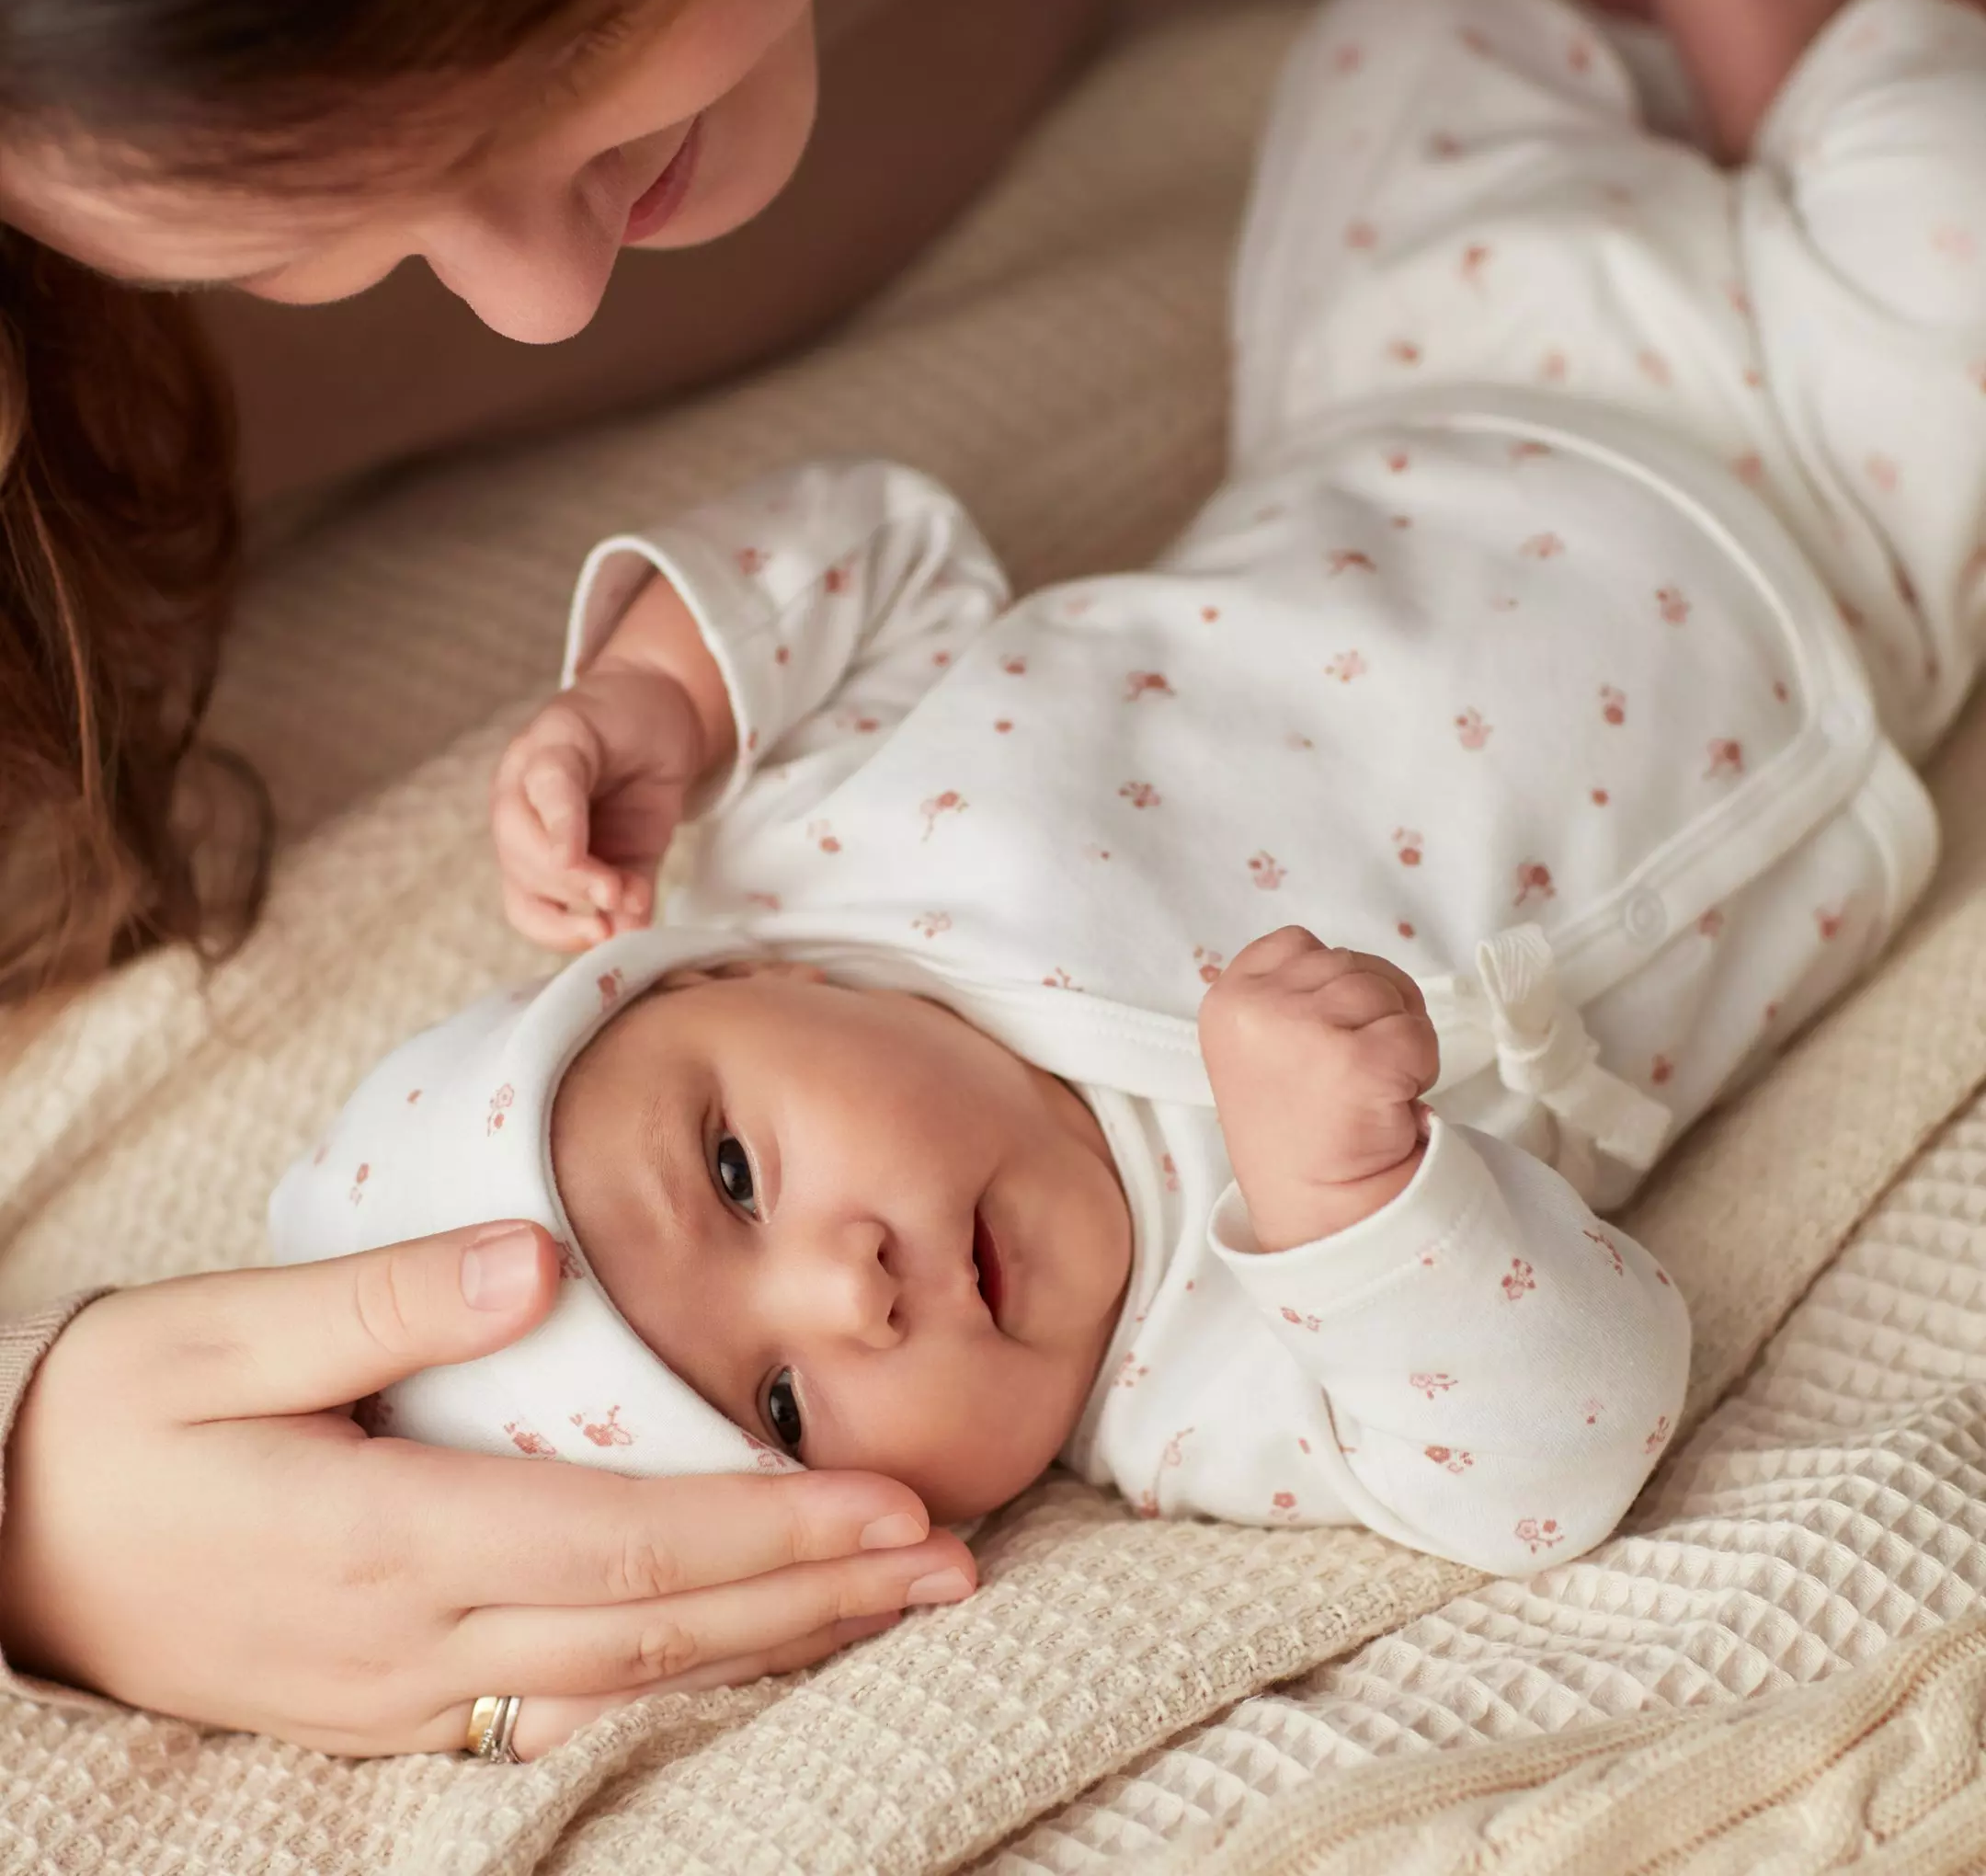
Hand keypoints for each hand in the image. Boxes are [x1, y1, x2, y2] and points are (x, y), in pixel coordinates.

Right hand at [0, 1223, 974, 1757]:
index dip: (767, 1528)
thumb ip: (378, 1301)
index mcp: (383, 1540)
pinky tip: (755, 1643)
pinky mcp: (394, 1700)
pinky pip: (569, 1697)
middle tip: (954, 1561)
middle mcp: (414, 1638)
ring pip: (628, 1676)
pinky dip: (684, 1669)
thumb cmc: (101, 1425)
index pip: (622, 1542)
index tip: (891, 1506)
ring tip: (897, 1602)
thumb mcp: (210, 1336)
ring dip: (773, 1638)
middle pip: (656, 1627)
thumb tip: (532, 1258)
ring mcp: (406, 1690)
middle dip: (816, 1595)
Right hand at [491, 664, 705, 950]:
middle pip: (526, 871)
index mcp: (525, 776)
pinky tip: (635, 926)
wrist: (661, 713)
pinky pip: (592, 916)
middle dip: (570, 886)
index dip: (552, 841)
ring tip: (616, 926)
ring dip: (575, 926)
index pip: (523, 816)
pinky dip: (615, 928)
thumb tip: (569, 865)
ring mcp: (564, 854)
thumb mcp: (584, 730)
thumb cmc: (619, 711)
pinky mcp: (607, 873)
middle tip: (614, 892)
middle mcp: (532, 822)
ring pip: (536, 908)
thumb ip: (566, 790)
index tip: (571, 862)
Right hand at [1198, 927, 1439, 1250]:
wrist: (1316, 1213)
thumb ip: (1287, 995)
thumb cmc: (1297, 1131)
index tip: (1324, 1041)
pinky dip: (1420, 1068)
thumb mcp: (1258, 1045)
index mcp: (1227, 1000)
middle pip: (1350, 963)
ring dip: (1398, 1038)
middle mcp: (1257, 1007)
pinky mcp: (1357, 1060)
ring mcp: (1305, 1030)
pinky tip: (1388, 1103)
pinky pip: (1417, 1034)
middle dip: (1371, 1011)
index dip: (1331, 986)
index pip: (1299, 943)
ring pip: (1387, 993)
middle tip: (1353, 1073)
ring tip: (1369, 1088)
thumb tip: (1352, 967)